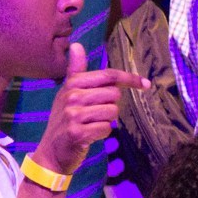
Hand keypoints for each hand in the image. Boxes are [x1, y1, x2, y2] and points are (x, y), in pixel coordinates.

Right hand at [30, 44, 146, 176]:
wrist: (51, 152)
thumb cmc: (64, 121)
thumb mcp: (67, 94)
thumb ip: (75, 71)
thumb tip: (77, 45)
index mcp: (72, 84)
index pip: (108, 75)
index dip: (130, 78)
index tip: (146, 84)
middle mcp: (71, 96)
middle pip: (114, 94)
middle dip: (111, 106)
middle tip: (96, 115)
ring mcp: (73, 114)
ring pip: (112, 112)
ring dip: (107, 121)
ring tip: (91, 125)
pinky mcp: (77, 133)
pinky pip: (106, 128)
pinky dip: (102, 133)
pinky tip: (90, 136)